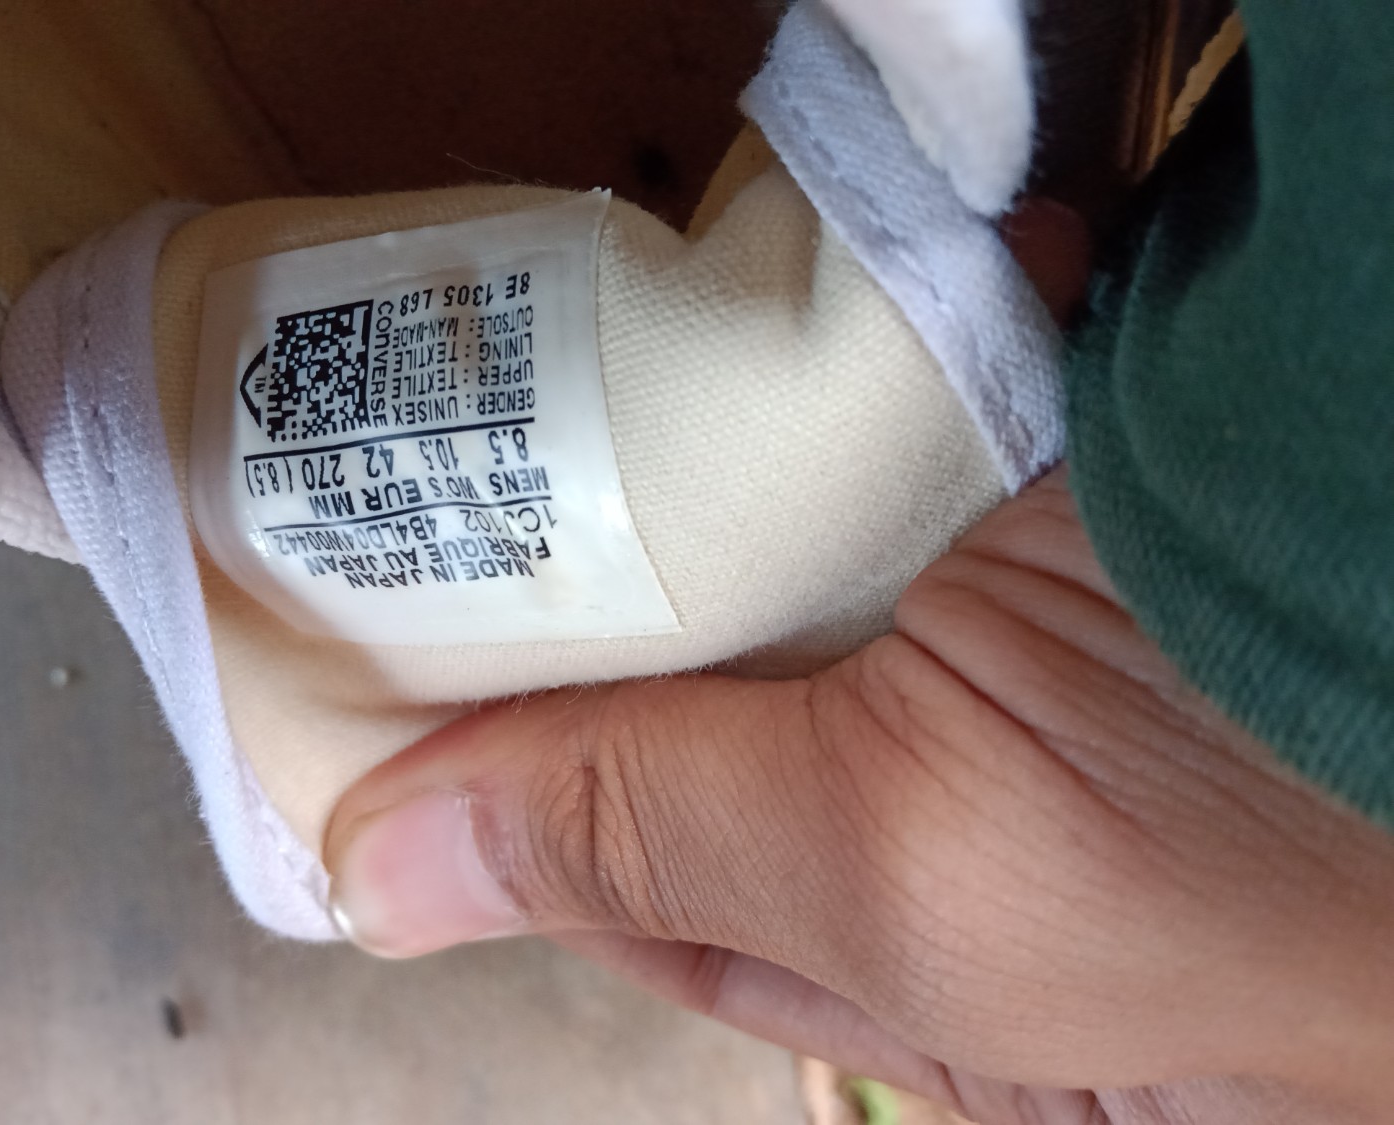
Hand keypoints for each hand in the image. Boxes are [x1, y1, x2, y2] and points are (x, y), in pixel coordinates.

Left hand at [324, 471, 1393, 1122]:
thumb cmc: (1262, 833)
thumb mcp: (924, 865)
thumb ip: (658, 843)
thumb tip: (383, 880)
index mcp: (961, 982)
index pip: (684, 910)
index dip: (536, 823)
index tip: (402, 741)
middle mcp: (998, 826)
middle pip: (736, 735)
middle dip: (615, 646)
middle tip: (467, 552)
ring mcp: (1034, 656)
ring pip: (803, 585)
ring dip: (708, 510)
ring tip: (575, 441)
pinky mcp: (1065, 506)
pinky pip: (892, 460)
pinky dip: (822, 398)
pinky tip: (757, 354)